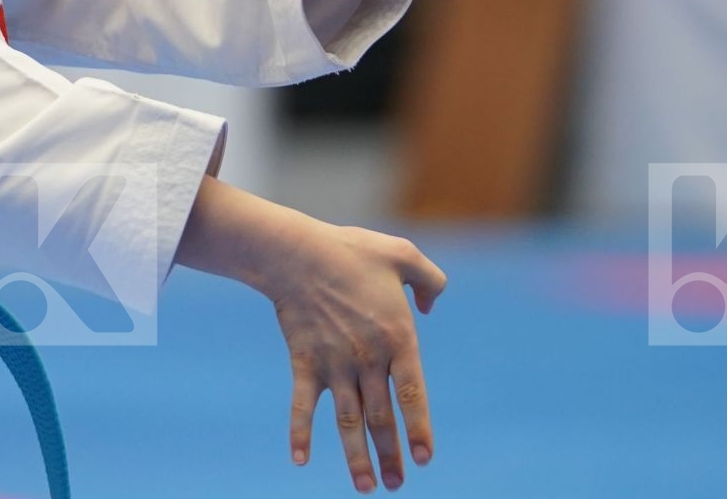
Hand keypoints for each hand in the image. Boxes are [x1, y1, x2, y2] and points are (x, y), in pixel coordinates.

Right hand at [261, 218, 446, 491]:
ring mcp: (334, 364)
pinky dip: (300, 433)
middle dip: (391, 455)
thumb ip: (430, 279)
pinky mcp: (304, 362)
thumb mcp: (402, 255)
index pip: (413, 395)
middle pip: (382, 418)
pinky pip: (302, 405)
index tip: (424, 459)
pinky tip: (301, 461)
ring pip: (348, 422)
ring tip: (367, 487)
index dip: (419, 430)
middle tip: (396, 484)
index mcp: (397, 337)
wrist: (296, 253)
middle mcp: (367, 359)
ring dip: (357, 457)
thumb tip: (430, 307)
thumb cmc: (350, 251)